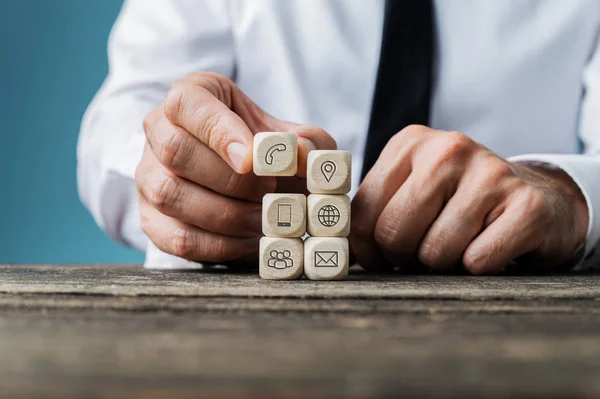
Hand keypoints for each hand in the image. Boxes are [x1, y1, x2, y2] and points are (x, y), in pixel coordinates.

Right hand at [136, 72, 334, 263]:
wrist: (241, 179)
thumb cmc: (261, 148)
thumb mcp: (287, 134)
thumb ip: (307, 140)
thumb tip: (303, 154)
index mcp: (190, 97)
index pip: (187, 104)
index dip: (219, 131)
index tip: (252, 158)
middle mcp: (158, 131)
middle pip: (176, 151)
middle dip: (230, 179)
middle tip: (269, 190)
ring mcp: (147, 176)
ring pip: (171, 195)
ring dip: (227, 214)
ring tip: (264, 219)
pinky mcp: (151, 219)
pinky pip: (177, 236)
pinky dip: (219, 244)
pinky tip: (248, 240)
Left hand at [350, 125, 588, 273]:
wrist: (535, 196)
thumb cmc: (458, 201)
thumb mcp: (412, 189)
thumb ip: (374, 211)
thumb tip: (343, 253)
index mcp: (409, 143)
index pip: (364, 212)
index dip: (368, 248)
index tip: (382, 255)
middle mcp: (448, 148)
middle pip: (395, 232)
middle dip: (405, 256)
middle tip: (424, 250)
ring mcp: (490, 173)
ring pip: (435, 251)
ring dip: (444, 263)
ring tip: (460, 243)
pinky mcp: (526, 204)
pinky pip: (477, 261)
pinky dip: (479, 267)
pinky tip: (490, 244)